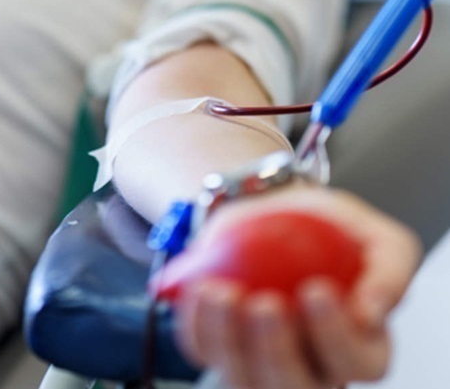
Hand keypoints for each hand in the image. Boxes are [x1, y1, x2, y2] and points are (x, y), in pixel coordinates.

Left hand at [173, 185, 420, 388]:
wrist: (274, 213)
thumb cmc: (327, 228)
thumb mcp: (373, 233)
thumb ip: (389, 268)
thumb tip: (369, 309)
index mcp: (359, 347)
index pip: (357, 363)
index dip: (336, 337)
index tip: (315, 290)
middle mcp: (311, 368)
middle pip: (296, 385)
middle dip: (275, 349)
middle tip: (264, 302)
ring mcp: (260, 365)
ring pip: (243, 379)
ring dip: (225, 339)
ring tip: (219, 291)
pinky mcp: (219, 350)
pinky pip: (202, 352)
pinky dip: (196, 325)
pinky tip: (199, 289)